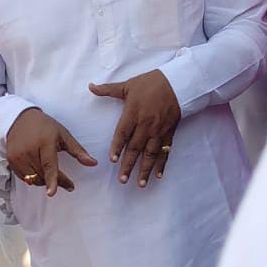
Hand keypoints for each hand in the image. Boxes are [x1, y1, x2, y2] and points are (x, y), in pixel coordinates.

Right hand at [6, 108, 96, 196]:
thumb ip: (77, 150)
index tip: (52, 193)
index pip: (49, 164)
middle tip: (69, 184)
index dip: (52, 180)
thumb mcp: (63, 134)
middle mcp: (30, 149)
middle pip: (43, 175)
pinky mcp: (11, 161)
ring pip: (34, 179)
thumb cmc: (44, 126)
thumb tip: (93, 163)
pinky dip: (33, 178)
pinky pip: (24, 178)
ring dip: (45, 180)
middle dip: (56, 181)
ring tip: (52, 173)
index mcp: (45, 141)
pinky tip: (39, 169)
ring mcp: (18, 156)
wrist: (19, 119)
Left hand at [89, 69, 179, 187]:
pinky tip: (158, 175)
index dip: (117, 147)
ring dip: (145, 169)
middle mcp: (146, 124)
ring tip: (140, 183)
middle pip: (135, 147)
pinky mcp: (169, 132)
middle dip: (129, 165)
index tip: (112, 160)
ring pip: (150, 153)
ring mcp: (158, 130)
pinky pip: (165, 150)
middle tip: (122, 180)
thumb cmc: (150, 83)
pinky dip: (162, 163)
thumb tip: (90, 86)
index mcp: (133, 113)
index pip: (123, 133)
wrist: (176, 83)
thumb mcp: (127, 84)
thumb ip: (108, 89)